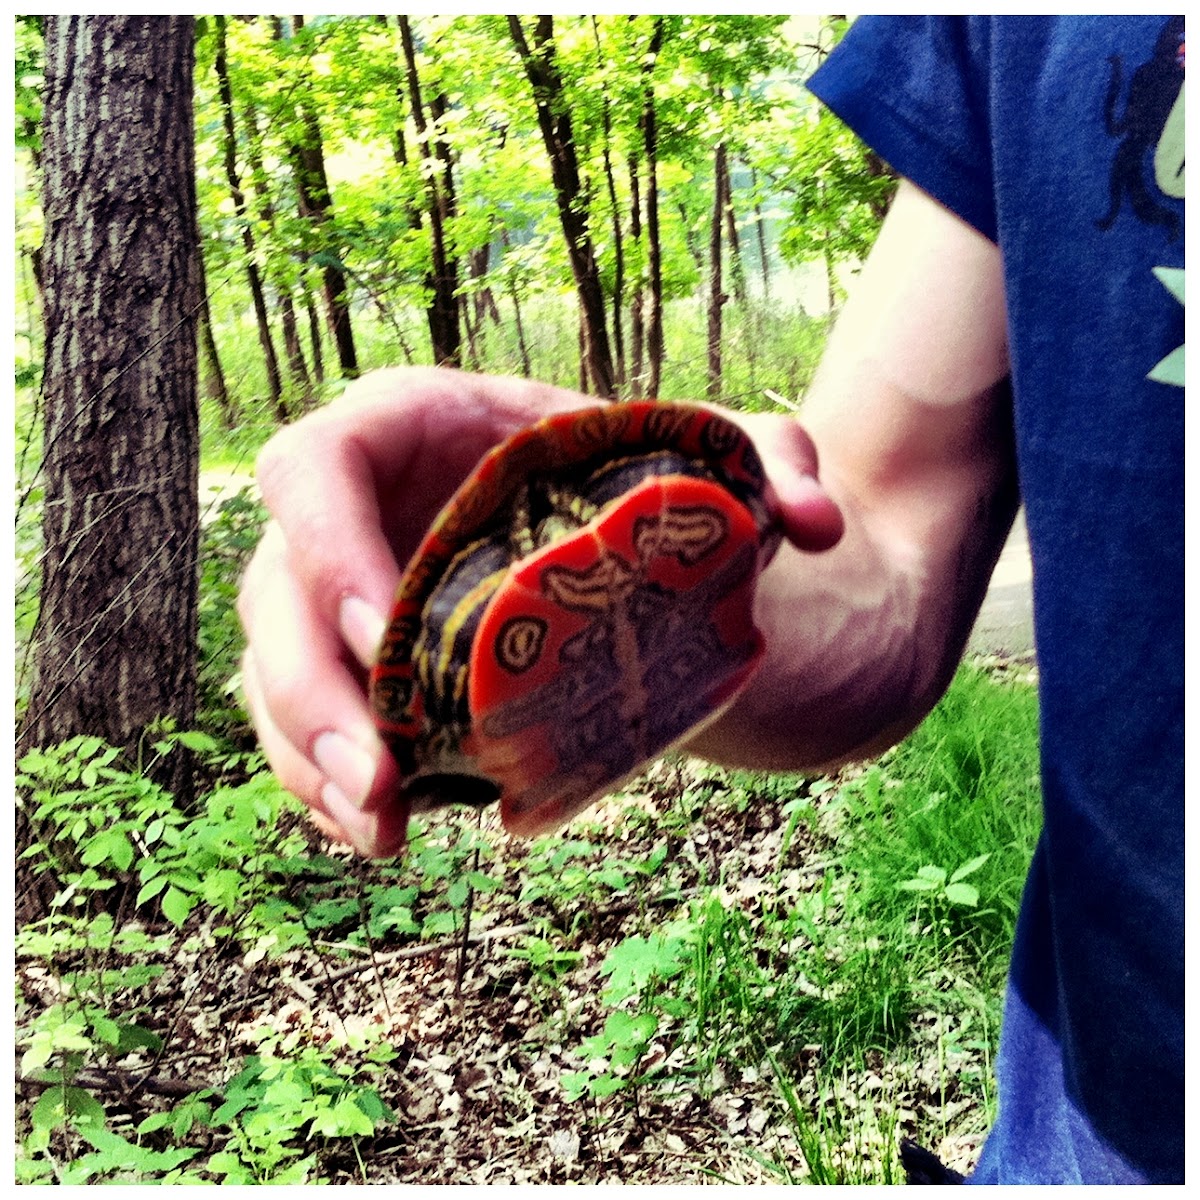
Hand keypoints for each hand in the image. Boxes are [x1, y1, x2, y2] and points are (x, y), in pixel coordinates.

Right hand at [237, 367, 842, 855]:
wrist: (608, 534)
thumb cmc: (637, 479)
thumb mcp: (707, 454)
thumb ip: (770, 463)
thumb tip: (815, 526)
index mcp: (413, 426)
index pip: (318, 465)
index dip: (326, 543)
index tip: (383, 626)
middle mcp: (355, 507)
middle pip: (273, 590)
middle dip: (311, 693)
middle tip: (382, 783)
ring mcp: (343, 589)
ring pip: (272, 670)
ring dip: (309, 760)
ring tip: (382, 832)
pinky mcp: (355, 661)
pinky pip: (304, 722)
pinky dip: (324, 784)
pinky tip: (383, 833)